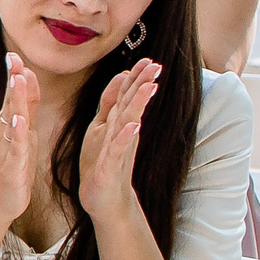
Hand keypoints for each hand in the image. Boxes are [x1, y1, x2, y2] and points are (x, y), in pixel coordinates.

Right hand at [0, 50, 39, 230]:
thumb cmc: (12, 169)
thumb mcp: (23, 133)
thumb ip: (26, 107)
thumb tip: (25, 78)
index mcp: (11, 125)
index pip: (15, 96)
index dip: (16, 75)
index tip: (15, 53)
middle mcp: (6, 133)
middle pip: (11, 102)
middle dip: (13, 79)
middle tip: (12, 57)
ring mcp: (8, 149)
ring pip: (12, 120)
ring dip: (14, 100)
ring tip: (16, 80)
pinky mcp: (13, 166)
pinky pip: (16, 147)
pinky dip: (16, 133)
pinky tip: (18, 120)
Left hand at [77, 58, 160, 222]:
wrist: (105, 199)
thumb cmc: (102, 163)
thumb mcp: (102, 127)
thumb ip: (110, 103)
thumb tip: (122, 76)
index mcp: (117, 123)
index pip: (127, 96)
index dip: (136, 78)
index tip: (148, 59)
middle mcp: (121, 133)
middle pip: (131, 105)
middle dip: (142, 85)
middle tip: (157, 65)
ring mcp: (117, 149)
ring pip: (128, 123)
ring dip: (137, 105)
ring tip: (149, 87)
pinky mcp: (110, 166)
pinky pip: (118, 149)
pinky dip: (125, 137)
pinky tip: (134, 125)